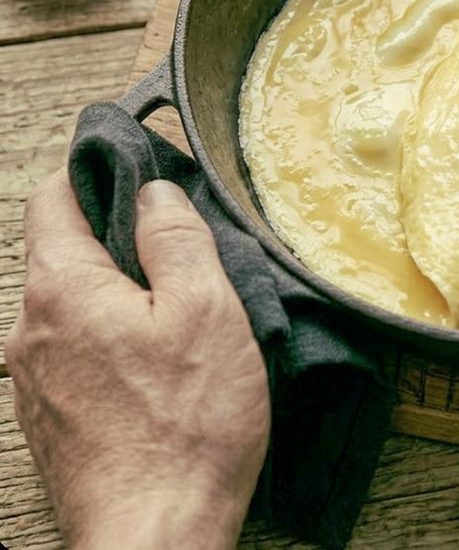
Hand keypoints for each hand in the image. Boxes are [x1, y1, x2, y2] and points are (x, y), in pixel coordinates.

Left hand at [5, 173, 269, 549]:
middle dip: (116, 236)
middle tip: (180, 247)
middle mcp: (30, 332)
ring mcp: (34, 380)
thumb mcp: (204, 307)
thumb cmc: (186, 425)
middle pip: (62, 251)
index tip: (138, 169)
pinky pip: (76, 350)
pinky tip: (159, 364)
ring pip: (72, 303)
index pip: (52, 198)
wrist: (155, 537)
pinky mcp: (52, 417)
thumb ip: (174, 237)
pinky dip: (112, 337)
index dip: (95, 171)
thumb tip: (154, 191)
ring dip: (118, 291)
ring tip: (179, 311)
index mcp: (62, 291)